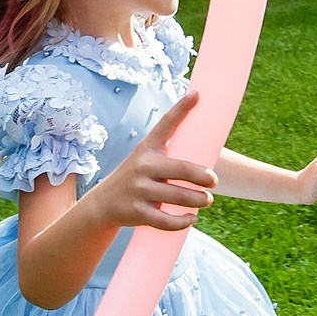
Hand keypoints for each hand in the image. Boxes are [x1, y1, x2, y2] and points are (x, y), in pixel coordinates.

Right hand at [90, 91, 217, 231]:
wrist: (102, 203)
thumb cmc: (135, 178)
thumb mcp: (145, 159)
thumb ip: (168, 154)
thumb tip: (204, 153)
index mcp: (147, 148)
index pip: (166, 124)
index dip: (181, 108)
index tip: (197, 94)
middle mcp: (142, 166)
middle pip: (181, 169)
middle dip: (203, 176)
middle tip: (214, 181)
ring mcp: (138, 189)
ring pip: (178, 196)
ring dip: (198, 200)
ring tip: (207, 200)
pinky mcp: (137, 212)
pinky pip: (165, 220)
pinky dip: (182, 221)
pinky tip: (191, 218)